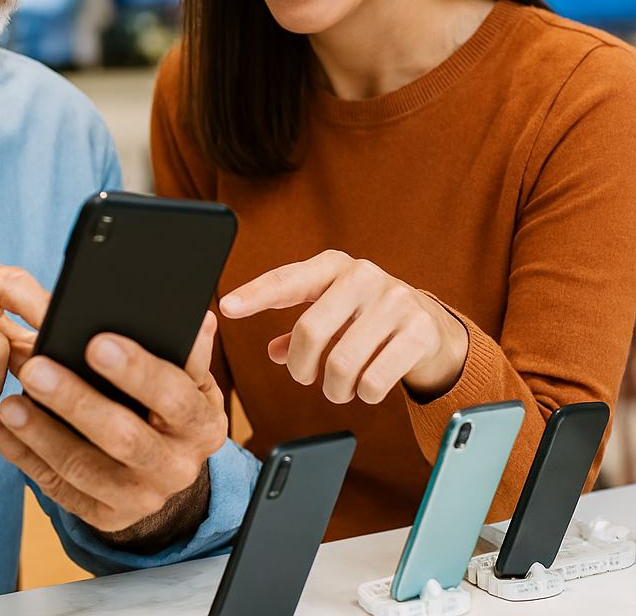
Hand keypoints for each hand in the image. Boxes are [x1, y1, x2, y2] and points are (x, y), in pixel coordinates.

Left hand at [0, 312, 227, 546]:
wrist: (167, 467)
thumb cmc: (173, 406)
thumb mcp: (191, 380)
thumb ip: (188, 352)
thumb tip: (199, 317)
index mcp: (202, 426)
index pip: (173, 396)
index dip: (136, 371)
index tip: (96, 343)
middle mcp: (176, 468)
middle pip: (123, 437)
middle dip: (75, 402)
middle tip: (35, 369)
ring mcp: (140, 499)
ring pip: (83, 468)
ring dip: (41, 434)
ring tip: (10, 402)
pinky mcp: (104, 516)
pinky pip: (57, 488)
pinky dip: (22, 457)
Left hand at [219, 251, 468, 403]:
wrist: (433, 324)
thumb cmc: (368, 316)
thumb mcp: (333, 312)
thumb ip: (300, 328)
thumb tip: (273, 352)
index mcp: (334, 266)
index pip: (287, 280)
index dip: (255, 294)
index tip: (227, 306)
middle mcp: (363, 276)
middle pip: (310, 331)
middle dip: (301, 367)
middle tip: (304, 378)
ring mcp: (394, 301)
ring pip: (341, 363)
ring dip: (334, 388)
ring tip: (339, 388)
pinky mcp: (419, 332)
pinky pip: (374, 380)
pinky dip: (364, 394)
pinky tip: (367, 387)